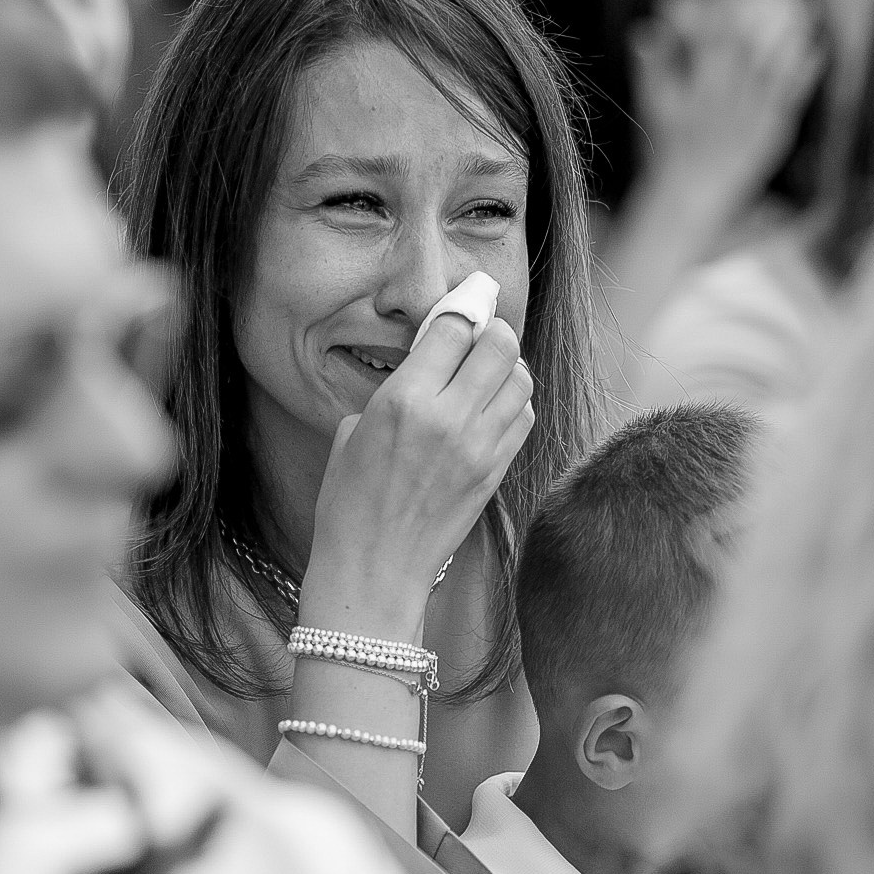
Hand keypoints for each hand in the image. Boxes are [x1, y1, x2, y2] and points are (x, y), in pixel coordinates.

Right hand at [300, 313, 535, 641]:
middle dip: (491, 330)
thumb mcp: (353, 431)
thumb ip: (396, 389)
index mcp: (404, 401)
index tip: (462, 303)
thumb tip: (429, 363)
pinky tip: (492, 407)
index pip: (455, 326)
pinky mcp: (496, 473)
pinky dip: (514, 402)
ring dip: (507, 366)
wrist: (374, 570)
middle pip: (500, 343)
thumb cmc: (349, 503)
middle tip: (477, 335)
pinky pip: (524, 417)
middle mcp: (449, 419)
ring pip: (521, 378)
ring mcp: (479, 447)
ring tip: (486, 372)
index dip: (461, 308)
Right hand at [629, 0, 824, 199]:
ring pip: (777, 65)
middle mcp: (729, 98)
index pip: (715, 31)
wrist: (690, 195)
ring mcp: (753, 115)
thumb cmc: (669, 149)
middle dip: (765, 5)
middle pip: (750, 41)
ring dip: (794, 32)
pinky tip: (818, 48)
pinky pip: (792, 97)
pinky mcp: (772, 132)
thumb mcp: (655, 105)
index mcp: (699, 87)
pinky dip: (805, 72)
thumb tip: (645, 26)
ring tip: (809, 2)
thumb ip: (653, 65)